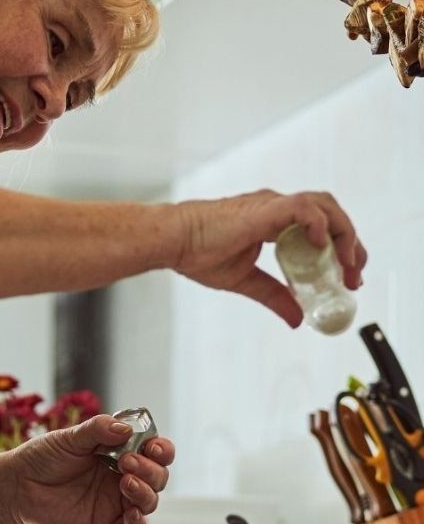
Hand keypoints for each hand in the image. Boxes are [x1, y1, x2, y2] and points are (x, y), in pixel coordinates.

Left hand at [6, 414, 173, 523]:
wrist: (16, 487)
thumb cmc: (41, 459)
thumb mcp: (67, 438)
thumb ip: (96, 431)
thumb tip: (125, 428)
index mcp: (116, 451)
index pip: (151, 449)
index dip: (160, 448)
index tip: (153, 446)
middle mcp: (121, 476)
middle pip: (156, 475)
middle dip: (151, 469)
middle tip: (129, 462)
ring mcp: (115, 500)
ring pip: (149, 499)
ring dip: (146, 491)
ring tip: (126, 482)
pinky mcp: (106, 522)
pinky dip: (138, 520)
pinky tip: (130, 511)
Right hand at [171, 189, 366, 326]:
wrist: (172, 241)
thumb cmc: (196, 253)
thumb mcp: (245, 281)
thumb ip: (274, 295)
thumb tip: (296, 319)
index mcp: (272, 221)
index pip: (321, 227)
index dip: (340, 251)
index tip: (346, 279)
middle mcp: (276, 207)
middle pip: (332, 214)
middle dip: (350, 244)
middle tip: (353, 276)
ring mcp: (272, 205)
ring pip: (325, 206)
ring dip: (343, 235)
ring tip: (344, 264)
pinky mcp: (264, 209)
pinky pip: (303, 208)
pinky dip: (320, 224)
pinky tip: (320, 245)